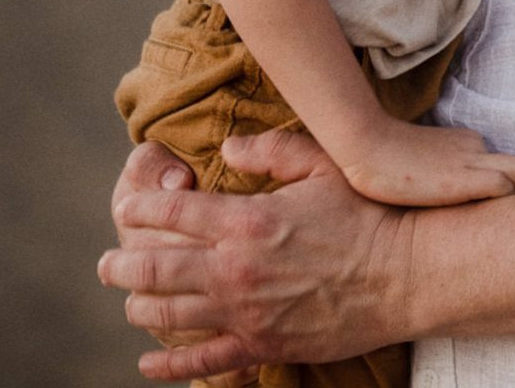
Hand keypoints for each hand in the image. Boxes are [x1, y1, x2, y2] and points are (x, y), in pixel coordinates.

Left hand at [103, 129, 414, 377]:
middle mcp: (235, 269)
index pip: (174, 212)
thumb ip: (274, 151)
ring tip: (129, 299)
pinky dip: (167, 366)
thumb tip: (229, 147)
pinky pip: (201, 361)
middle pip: (155, 268)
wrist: (406, 274)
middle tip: (108, 262)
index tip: (127, 207)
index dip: (142, 208)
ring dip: (138, 306)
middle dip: (122, 264)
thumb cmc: (370, 214)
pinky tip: (148, 363)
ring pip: (168, 314)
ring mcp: (245, 313)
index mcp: (248, 221)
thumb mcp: (327, 166)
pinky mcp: (261, 346)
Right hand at [335, 115, 514, 206]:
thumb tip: (426, 194)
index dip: (508, 188)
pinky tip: (510, 233)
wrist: (365, 141)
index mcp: (463, 144)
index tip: (508, 211)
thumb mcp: (412, 162)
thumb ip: (428, 172)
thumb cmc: (378, 155)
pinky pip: (505, 188)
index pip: (499, 164)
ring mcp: (471, 162)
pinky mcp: (463, 180)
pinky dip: (512, 205)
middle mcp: (474, 148)